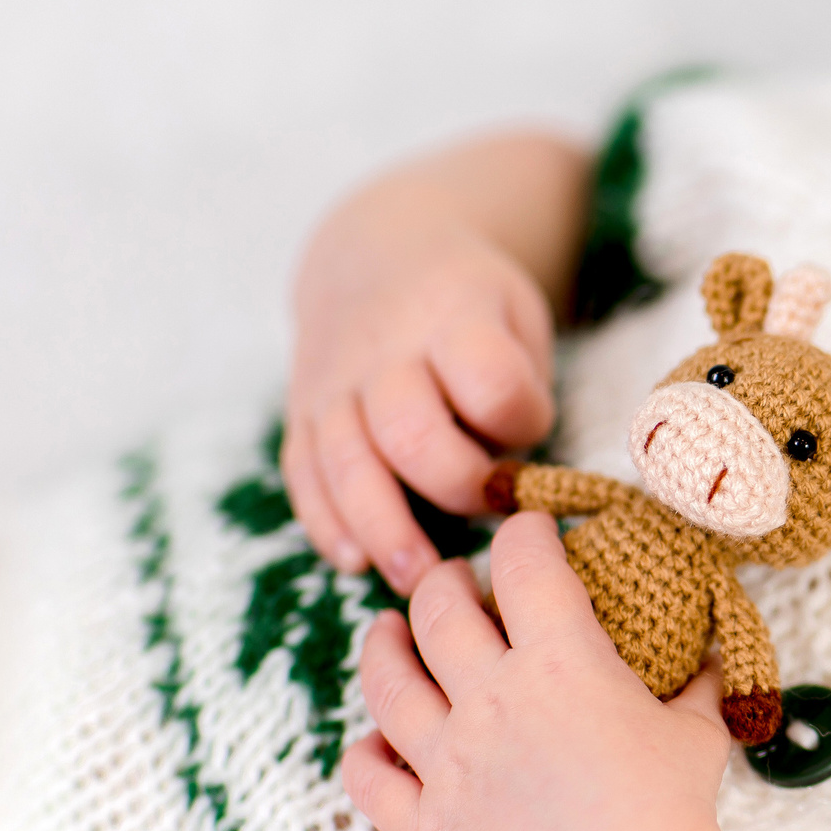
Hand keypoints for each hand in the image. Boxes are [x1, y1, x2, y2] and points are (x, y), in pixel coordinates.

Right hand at [283, 136, 582, 593]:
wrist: (377, 252)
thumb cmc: (472, 307)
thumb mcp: (517, 317)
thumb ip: (520, 388)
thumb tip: (510, 482)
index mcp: (454, 315)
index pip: (491, 381)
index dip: (518, 418)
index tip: (529, 429)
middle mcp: (384, 350)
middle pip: (410, 431)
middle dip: (452, 487)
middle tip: (488, 519)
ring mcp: (333, 383)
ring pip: (346, 462)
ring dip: (383, 528)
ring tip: (418, 578)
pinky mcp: (301, 413)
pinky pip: (303, 473)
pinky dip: (326, 522)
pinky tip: (355, 561)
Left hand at [342, 512, 732, 830]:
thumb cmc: (675, 813)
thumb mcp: (699, 732)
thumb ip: (699, 683)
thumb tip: (712, 653)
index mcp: (562, 663)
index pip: (525, 566)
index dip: (525, 535)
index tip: (531, 531)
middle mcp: (491, 701)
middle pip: (439, 611)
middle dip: (446, 581)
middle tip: (457, 581)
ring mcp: (449, 763)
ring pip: (386, 683)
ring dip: (383, 646)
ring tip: (386, 632)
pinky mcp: (428, 824)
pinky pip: (368, 778)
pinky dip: (362, 753)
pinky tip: (372, 740)